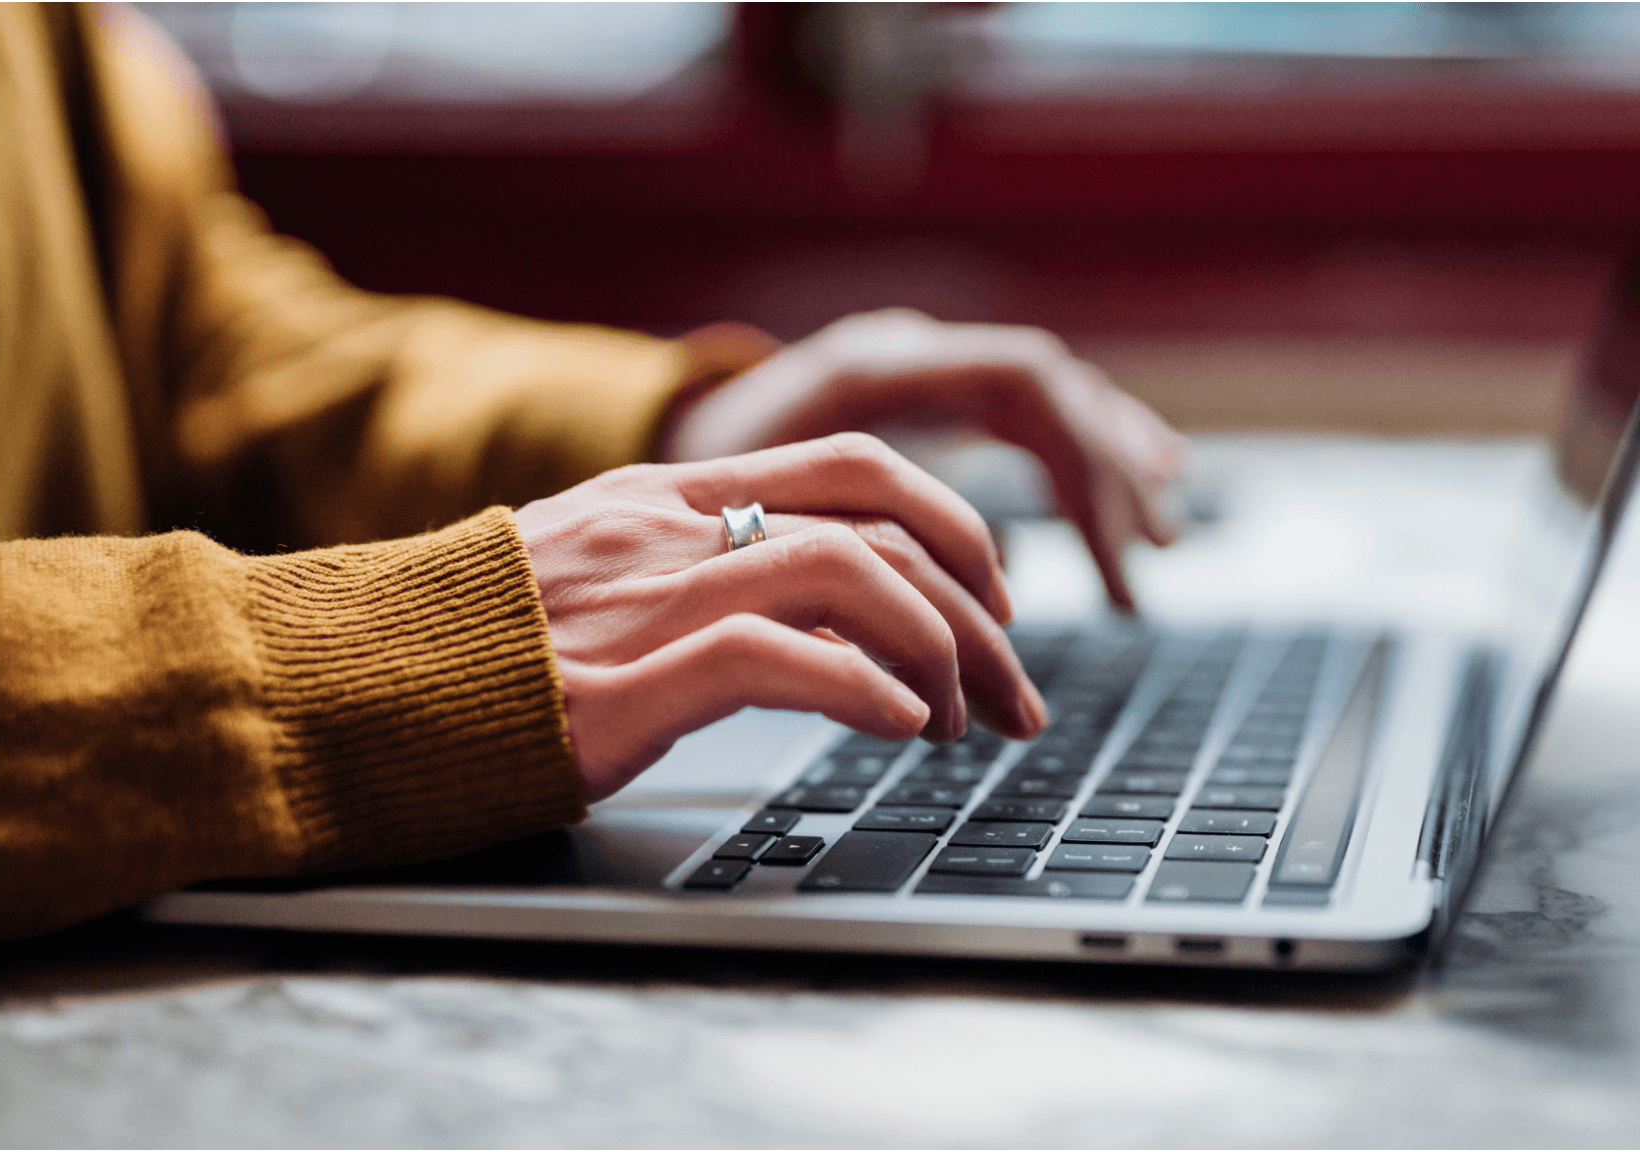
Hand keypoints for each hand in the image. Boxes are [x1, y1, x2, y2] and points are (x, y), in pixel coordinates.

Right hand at [514, 433, 1048, 799]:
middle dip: (980, 601)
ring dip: (939, 652)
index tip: (990, 603)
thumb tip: (807, 614)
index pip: (856, 466)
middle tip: (1014, 686)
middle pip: (882, 514)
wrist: (343, 683)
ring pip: (852, 575)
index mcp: (668, 496)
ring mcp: (646, 597)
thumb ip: (686, 568)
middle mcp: (670, 528)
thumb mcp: (587, 574)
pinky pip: (778, 658)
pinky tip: (899, 729)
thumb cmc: (467, 647)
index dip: (953, 526)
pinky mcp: (619, 683)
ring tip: (960, 722)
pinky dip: (864, 690)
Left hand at [666, 310, 1190, 611]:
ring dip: (1107, 465)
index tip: (1106, 563)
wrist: (634, 433)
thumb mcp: (742, 519)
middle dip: (1108, 482)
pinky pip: (1020, 415)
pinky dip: (1076, 455)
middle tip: (1145, 569)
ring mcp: (912, 367)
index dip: (1079, 472)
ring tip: (1161, 537)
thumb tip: (926, 645)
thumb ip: (832, 558)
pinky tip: (1127, 490)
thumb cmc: (677, 489)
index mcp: (870, 365)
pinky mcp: (913, 399)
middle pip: (1048, 392)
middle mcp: (904, 351)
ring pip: (1044, 399)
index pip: (1022, 384)